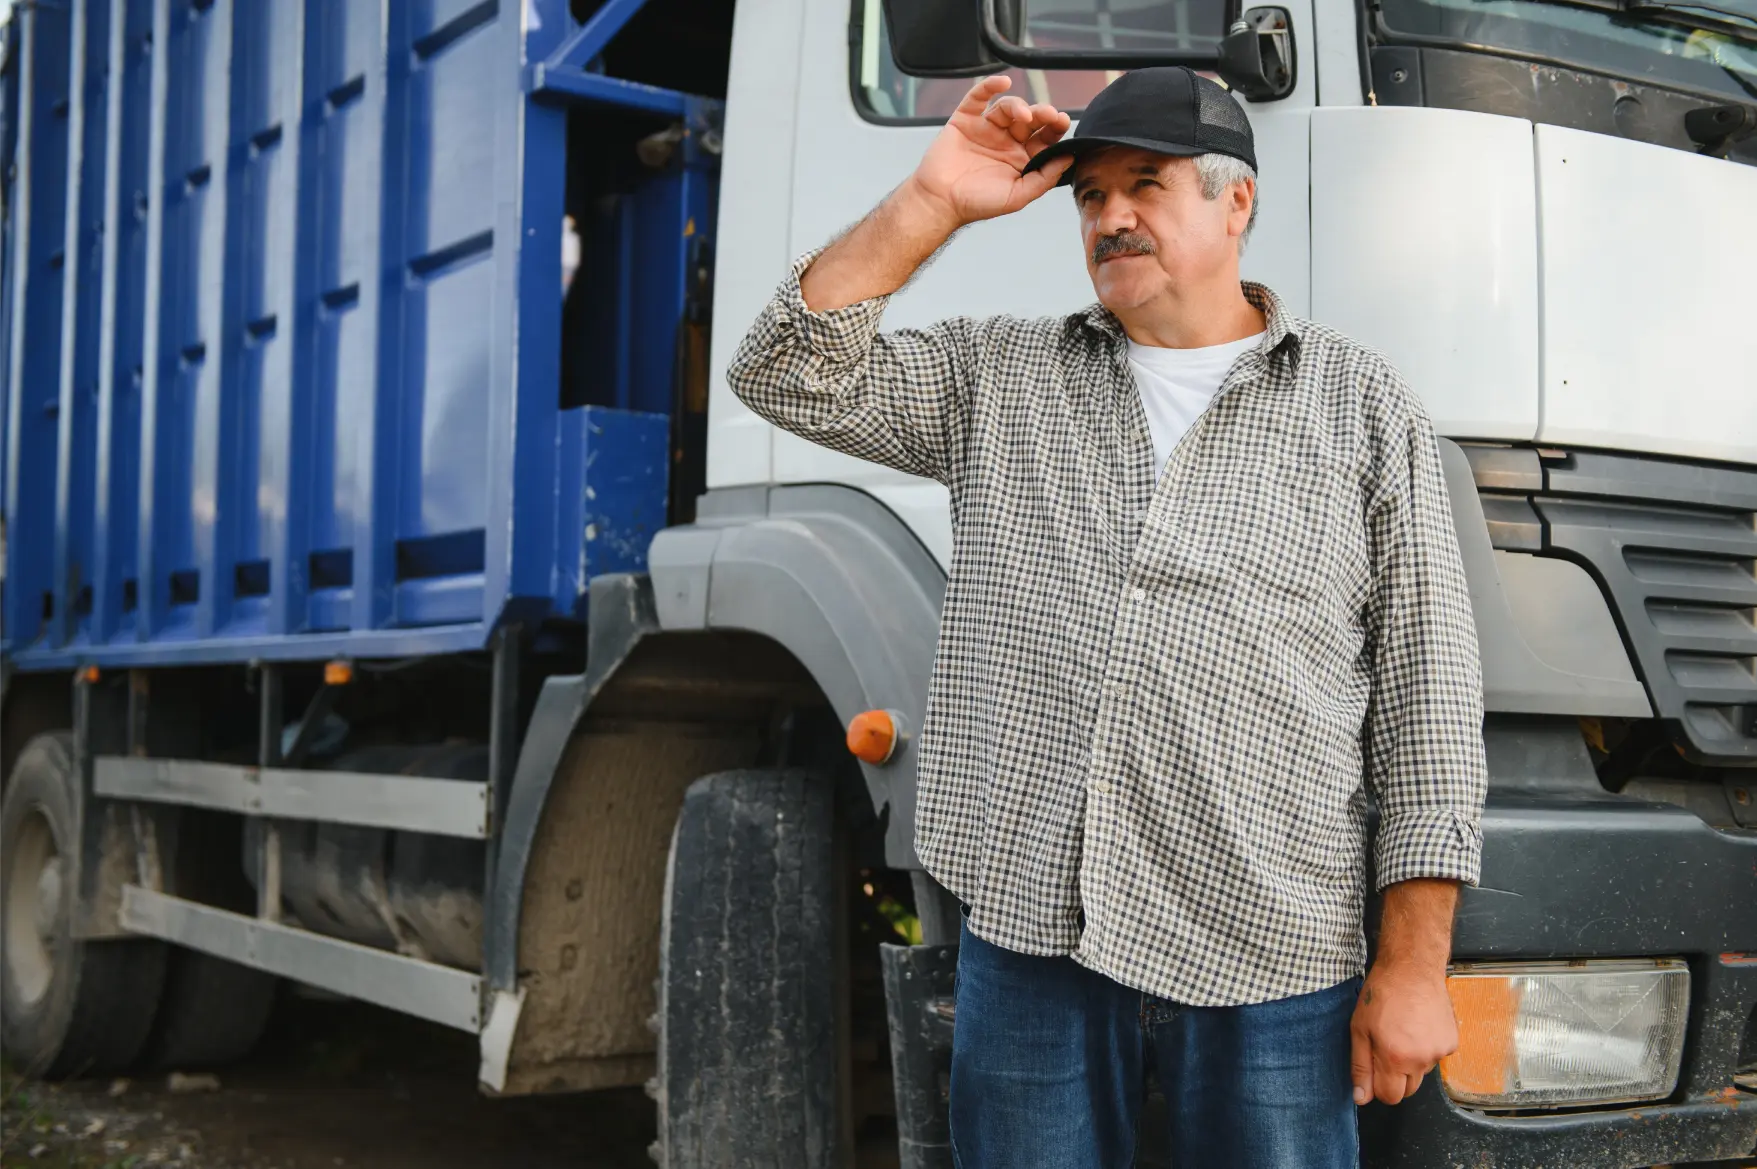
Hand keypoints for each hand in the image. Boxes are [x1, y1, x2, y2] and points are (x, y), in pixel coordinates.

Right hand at [904, 75, 1072, 230]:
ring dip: (1018, 106)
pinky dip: (989, 87)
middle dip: (1042, 114)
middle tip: (1049, 114)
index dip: (1055, 128)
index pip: (1044, 138)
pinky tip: (1003, 83)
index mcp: (1021, 159)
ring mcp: (985, 129)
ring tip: (1023, 115)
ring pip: (1007, 107)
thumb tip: (1068, 158)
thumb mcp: (1017, 196)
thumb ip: (1044, 178)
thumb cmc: (976, 203)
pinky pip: (978, 97)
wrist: (940, 202)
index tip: (1062, 121)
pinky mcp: (965, 120)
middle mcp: (1005, 141)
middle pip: (1030, 120)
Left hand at [1349, 961, 1458, 1105]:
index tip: (1374, 1071)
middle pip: (1408, 1090)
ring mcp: (1440, 1052)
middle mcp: (1421, 1060)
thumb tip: (1361, 1098)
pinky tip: (1418, 1026)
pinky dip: (1426, 1048)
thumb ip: (1360, 1067)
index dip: (1378, 1088)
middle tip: (1386, 1048)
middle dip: (1395, 1077)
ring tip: (1402, 1032)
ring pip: (1422, 1072)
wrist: (1412, 969)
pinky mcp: (1452, 1042)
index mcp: (1396, 1058)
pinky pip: (1435, 1057)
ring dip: (1411, 1061)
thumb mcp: (1359, 1029)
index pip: (1390, 1097)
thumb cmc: (1382, 995)